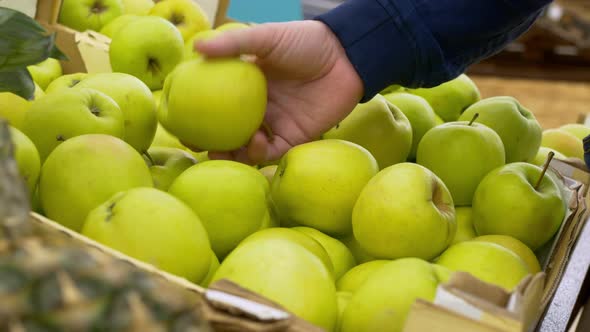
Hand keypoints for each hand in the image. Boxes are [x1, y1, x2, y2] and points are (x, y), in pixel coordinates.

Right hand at [195, 20, 363, 164]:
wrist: (344, 56)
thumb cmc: (305, 42)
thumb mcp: (267, 38)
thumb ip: (234, 44)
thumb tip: (196, 47)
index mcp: (246, 87)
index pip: (216, 105)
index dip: (198, 116)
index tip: (182, 122)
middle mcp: (258, 108)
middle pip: (229, 133)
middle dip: (212, 144)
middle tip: (198, 147)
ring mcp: (276, 124)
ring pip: (248, 148)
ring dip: (234, 154)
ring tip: (224, 152)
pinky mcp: (296, 137)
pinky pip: (274, 153)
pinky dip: (261, 153)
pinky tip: (257, 143)